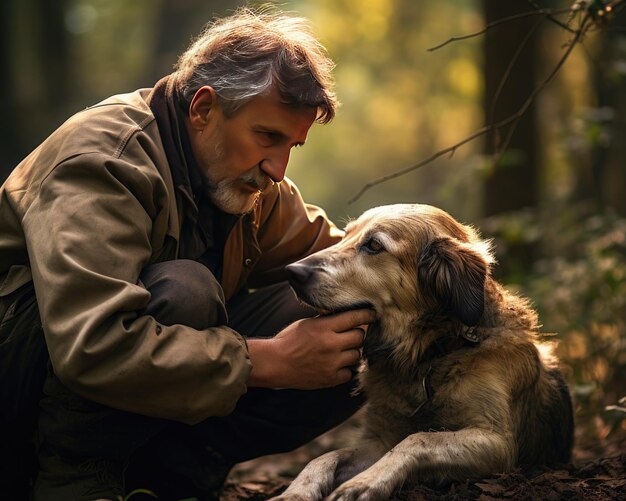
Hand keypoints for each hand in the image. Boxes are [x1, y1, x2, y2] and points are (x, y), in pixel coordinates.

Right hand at [247, 309, 375, 388]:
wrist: (274, 363)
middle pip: (360, 337)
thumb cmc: (288, 340)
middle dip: (357, 335)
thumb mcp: (307, 323)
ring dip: (351, 352)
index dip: (367, 315)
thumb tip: (346, 315)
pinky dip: (345, 369)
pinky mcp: (330, 379)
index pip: (354, 318)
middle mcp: (331, 344)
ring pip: (357, 355)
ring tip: (340, 351)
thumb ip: (327, 320)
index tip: (373, 314)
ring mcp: (332, 363)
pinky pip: (349, 373)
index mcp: (324, 327)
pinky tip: (335, 365)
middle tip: (350, 335)